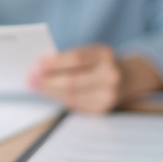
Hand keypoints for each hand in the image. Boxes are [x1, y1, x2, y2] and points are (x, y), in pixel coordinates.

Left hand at [28, 44, 162, 112]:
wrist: (131, 77)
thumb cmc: (102, 62)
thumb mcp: (93, 53)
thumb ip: (71, 59)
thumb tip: (40, 67)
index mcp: (105, 54)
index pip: (77, 58)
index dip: (55, 62)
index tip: (36, 64)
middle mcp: (110, 75)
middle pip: (73, 80)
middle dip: (48, 80)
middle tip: (30, 78)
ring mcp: (108, 94)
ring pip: (72, 95)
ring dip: (50, 91)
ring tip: (35, 86)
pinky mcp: (102, 108)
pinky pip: (75, 103)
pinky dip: (59, 98)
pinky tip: (48, 92)